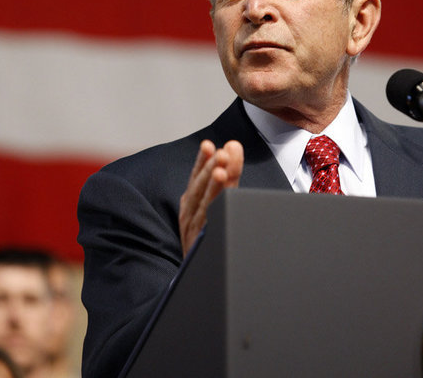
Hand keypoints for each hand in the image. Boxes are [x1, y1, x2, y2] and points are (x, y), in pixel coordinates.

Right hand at [179, 139, 243, 256]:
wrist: (203, 276)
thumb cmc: (210, 236)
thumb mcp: (216, 203)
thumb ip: (227, 176)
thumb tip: (233, 146)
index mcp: (192, 202)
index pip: (197, 177)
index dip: (203, 162)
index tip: (209, 146)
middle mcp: (189, 215)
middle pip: (199, 189)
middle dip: (210, 169)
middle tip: (223, 152)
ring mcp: (193, 232)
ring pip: (203, 206)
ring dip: (213, 186)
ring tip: (221, 169)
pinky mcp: (201, 247)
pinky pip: (209, 228)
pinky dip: (214, 213)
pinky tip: (221, 202)